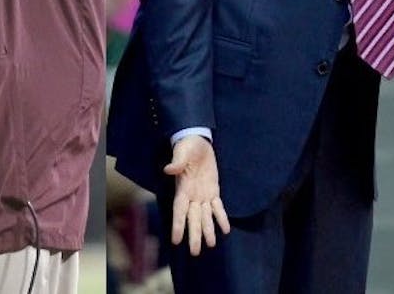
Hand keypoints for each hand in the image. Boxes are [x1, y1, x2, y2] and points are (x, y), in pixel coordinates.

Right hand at [163, 135, 230, 255]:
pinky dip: (221, 217)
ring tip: (211, 245)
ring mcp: (203, 194)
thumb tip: (169, 169)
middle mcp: (192, 195)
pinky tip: (225, 229)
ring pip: (205, 216)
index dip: (178, 225)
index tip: (176, 240)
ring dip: (207, 230)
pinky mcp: (213, 190)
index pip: (179, 211)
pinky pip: (217, 207)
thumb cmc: (187, 146)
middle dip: (194, 235)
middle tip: (195, 252)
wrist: (197, 141)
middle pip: (192, 219)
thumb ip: (177, 162)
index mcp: (183, 188)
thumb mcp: (182, 153)